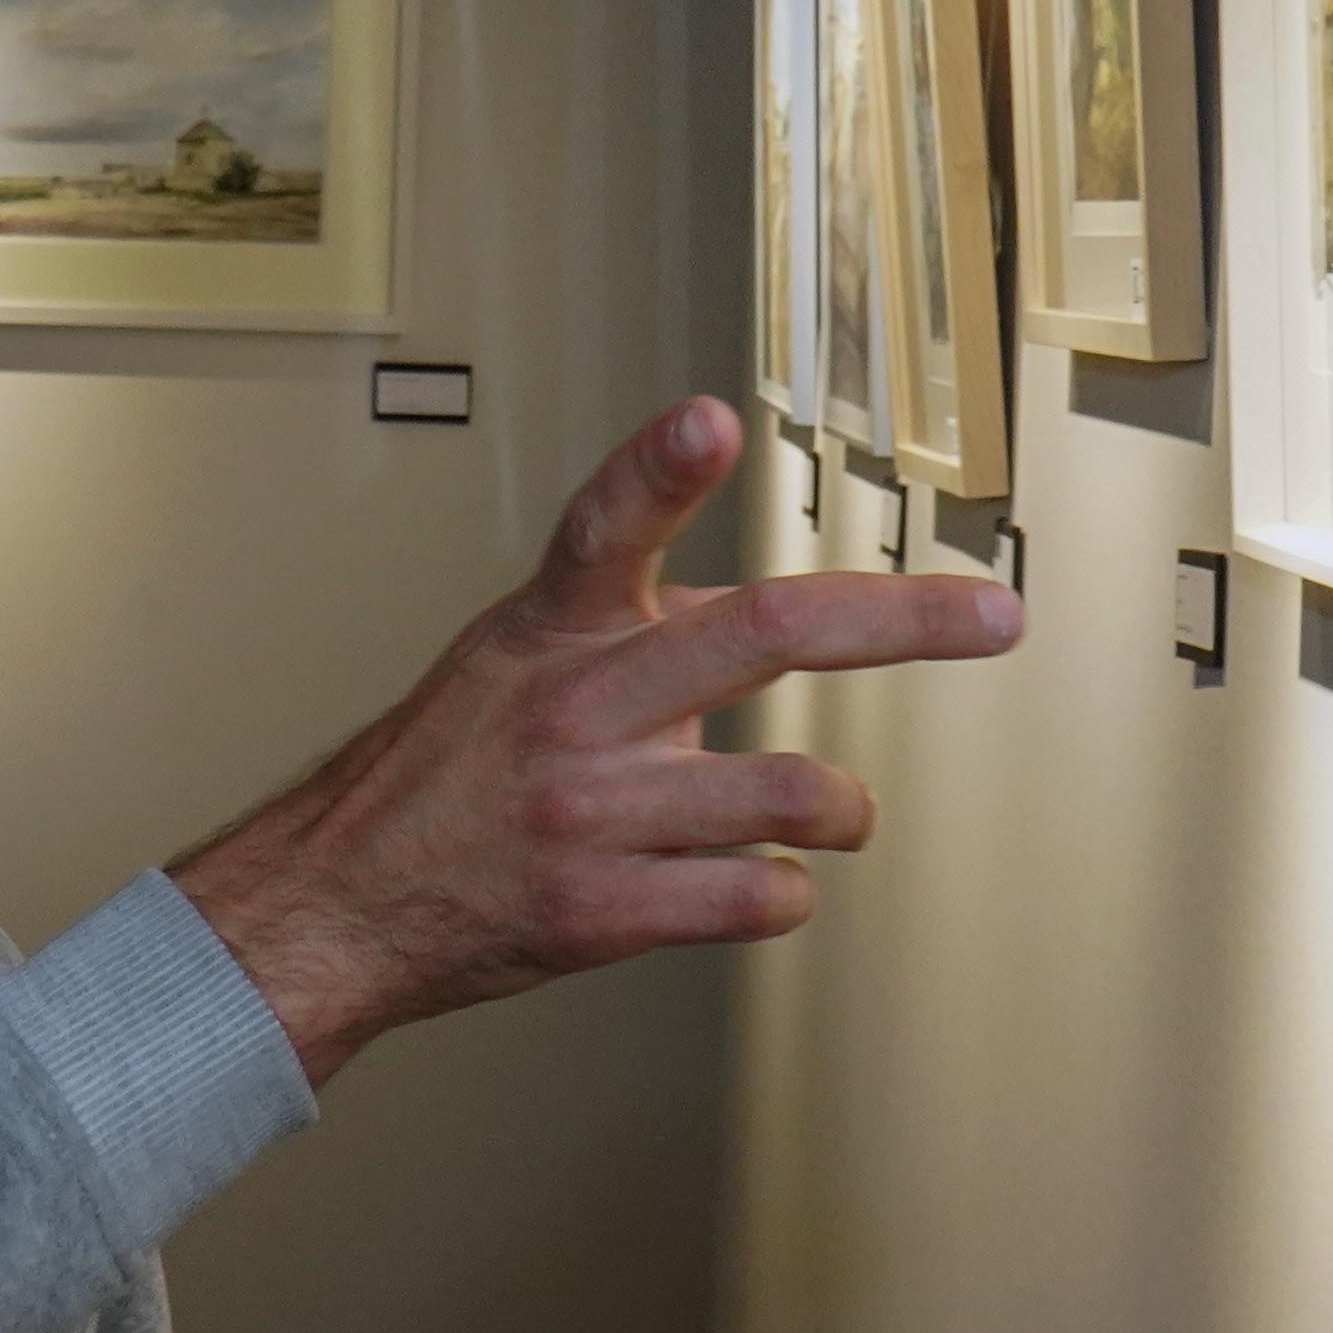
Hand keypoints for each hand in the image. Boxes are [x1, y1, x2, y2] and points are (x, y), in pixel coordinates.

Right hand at [169, 397, 1016, 1081]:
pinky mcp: (599, 910)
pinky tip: (755, 886)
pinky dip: (782, 893)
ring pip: (791, 792)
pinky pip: (756, 898)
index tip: (711, 422)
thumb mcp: (509, 658)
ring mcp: (589, 812)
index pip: (603, 525)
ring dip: (843, 810)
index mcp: (552, 629)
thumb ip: (627, 623)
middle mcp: (575, 708)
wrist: (337, 898)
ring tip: (838, 816)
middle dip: (905, 622)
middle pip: (761, 636)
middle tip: (995, 615)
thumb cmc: (442, 773)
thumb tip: (768, 616)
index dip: (658, 470)